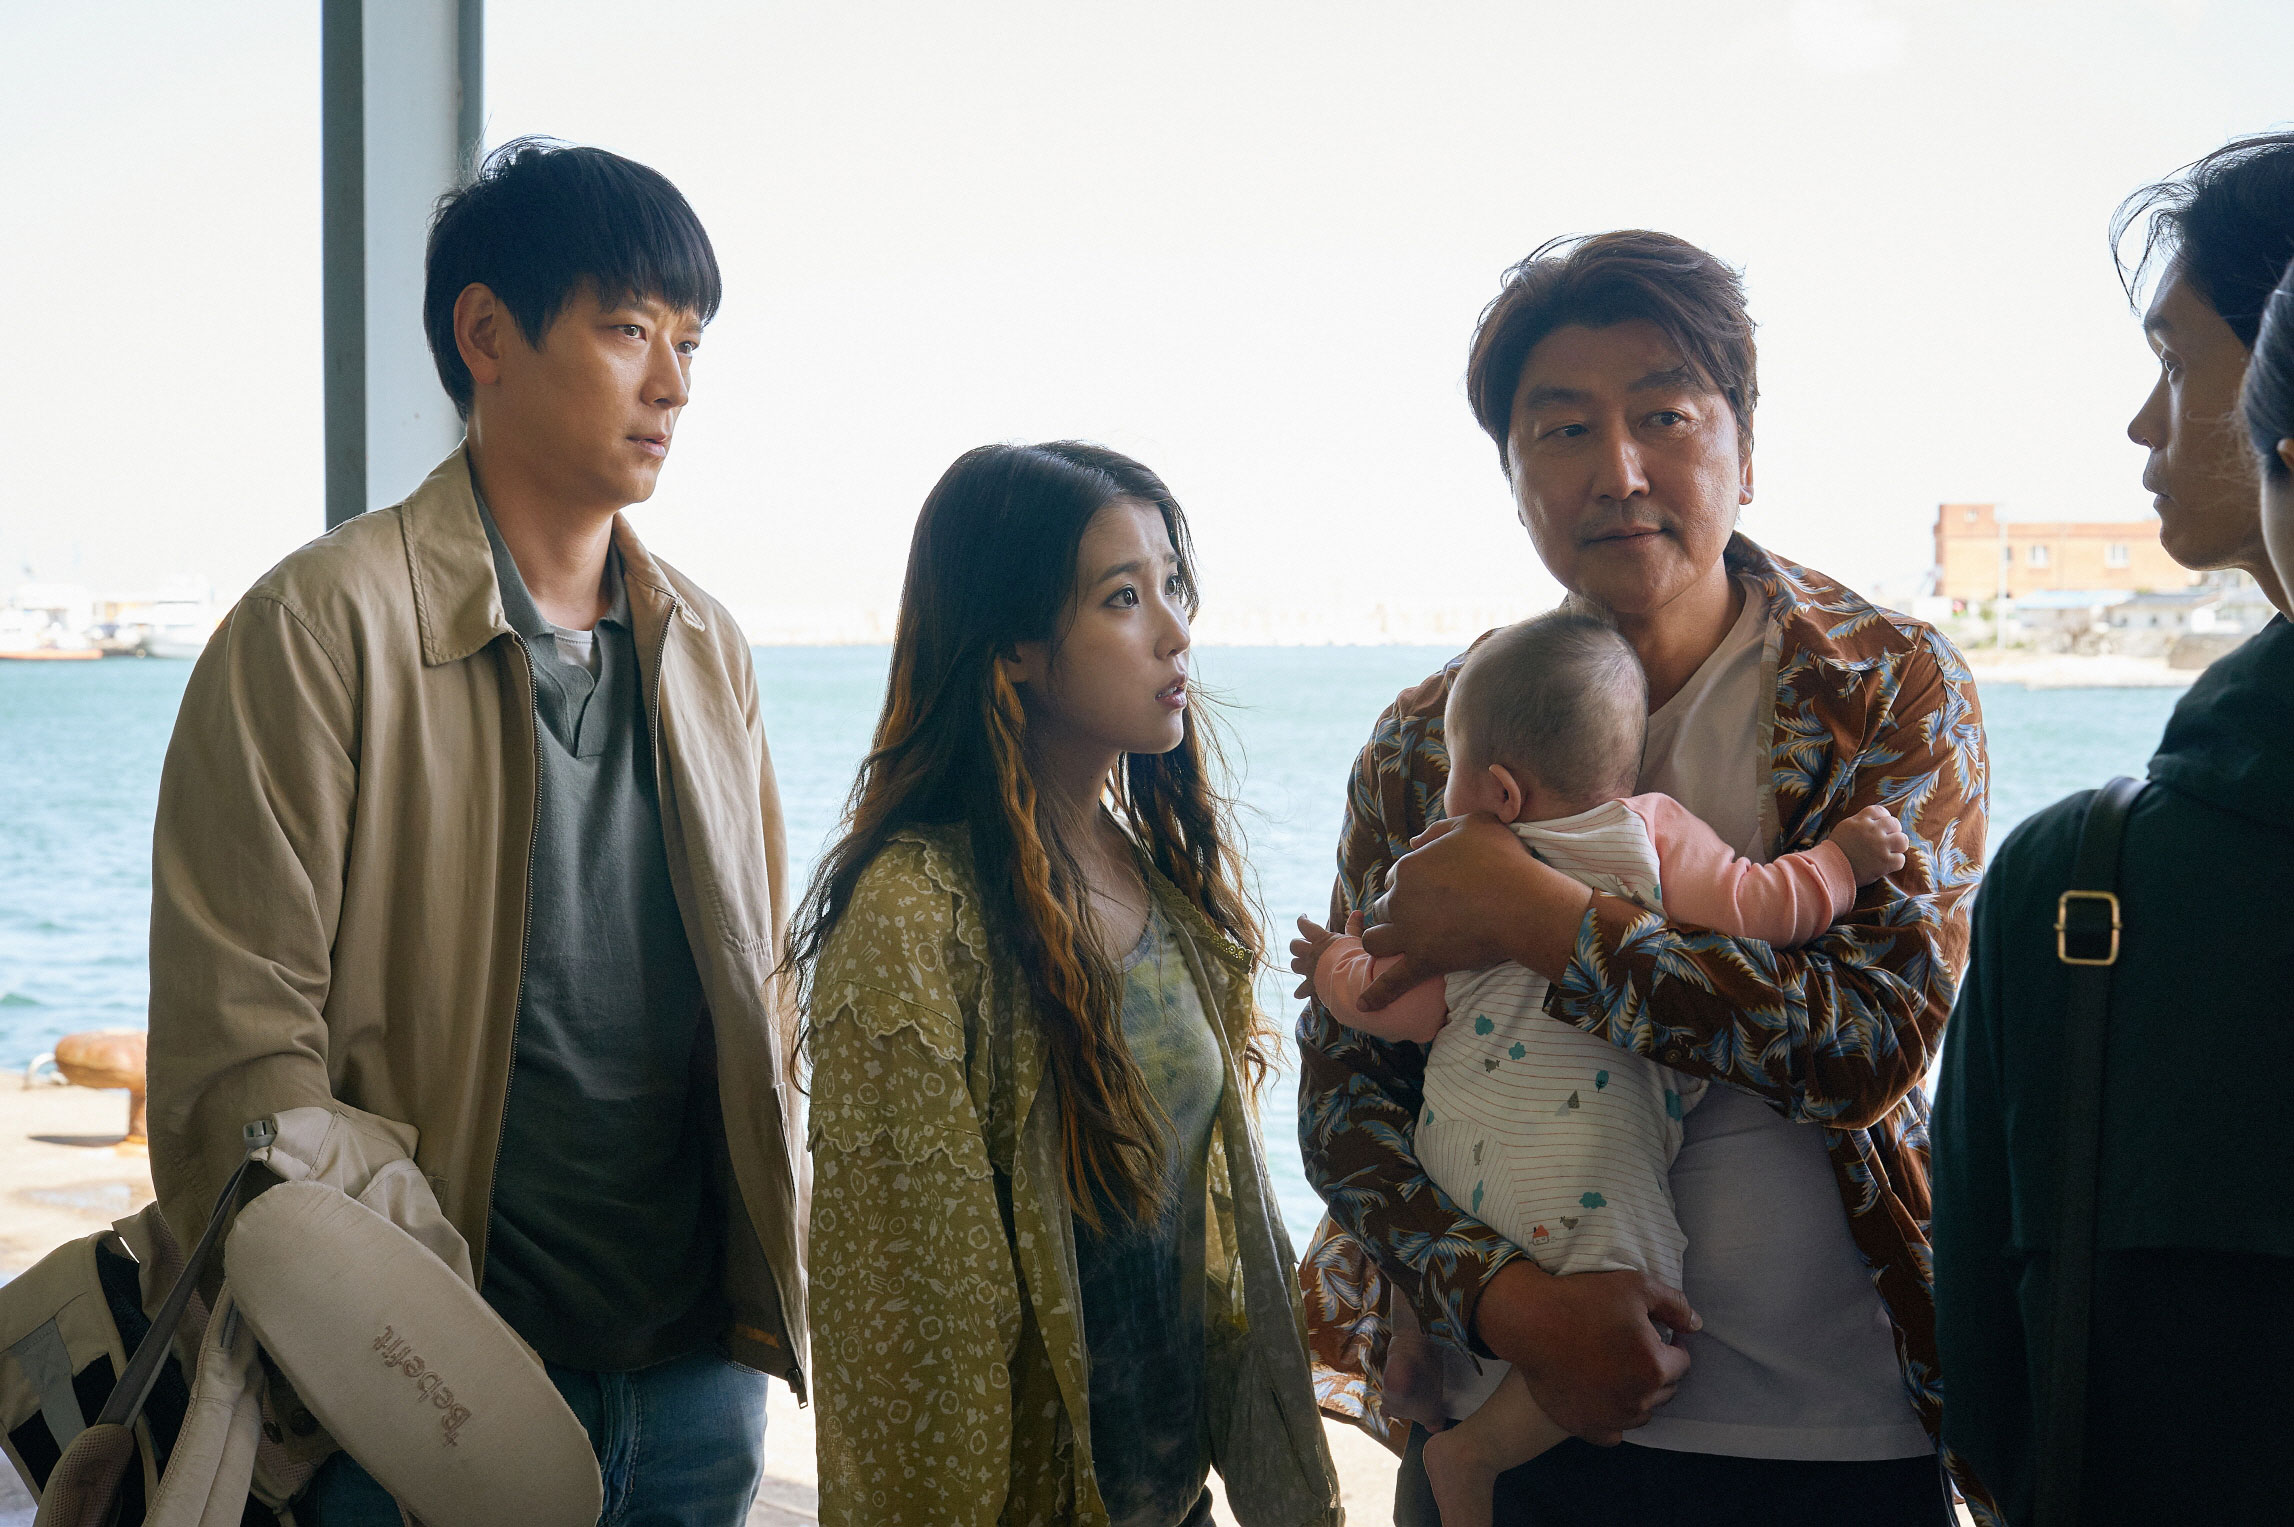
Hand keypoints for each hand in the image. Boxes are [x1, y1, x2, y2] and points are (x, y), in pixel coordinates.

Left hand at [1287, 912, 1363, 999]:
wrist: (1351, 978)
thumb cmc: (1354, 956)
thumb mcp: (1354, 939)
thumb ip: (1353, 926)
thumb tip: (1357, 912)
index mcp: (1320, 940)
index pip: (1305, 925)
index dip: (1302, 920)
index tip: (1303, 917)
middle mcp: (1311, 953)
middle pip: (1294, 946)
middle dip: (1297, 944)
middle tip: (1304, 944)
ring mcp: (1309, 969)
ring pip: (1294, 965)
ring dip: (1297, 964)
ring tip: (1302, 964)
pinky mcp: (1312, 984)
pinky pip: (1302, 988)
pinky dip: (1300, 991)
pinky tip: (1298, 994)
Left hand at [1356, 814, 1592, 1007]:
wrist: (1522, 904)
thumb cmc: (1503, 861)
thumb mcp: (1473, 824)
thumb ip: (1440, 829)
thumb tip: (1415, 840)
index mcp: (1409, 868)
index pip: (1396, 877)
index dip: (1411, 884)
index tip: (1430, 892)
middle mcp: (1400, 900)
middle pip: (1384, 908)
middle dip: (1396, 912)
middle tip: (1422, 919)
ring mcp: (1409, 933)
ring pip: (1375, 941)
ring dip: (1381, 941)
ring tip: (1393, 947)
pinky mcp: (1423, 961)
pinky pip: (1392, 983)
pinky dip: (1377, 995)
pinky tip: (1365, 1006)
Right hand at [1472, 1260, 1697, 1444]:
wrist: (1530, 1321)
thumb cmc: (1583, 1300)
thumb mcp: (1636, 1287)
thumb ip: (1674, 1306)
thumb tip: (1696, 1326)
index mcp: (1655, 1367)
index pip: (1682, 1363)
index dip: (1674, 1345)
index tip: (1657, 1334)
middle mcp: (1638, 1400)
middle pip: (1665, 1390)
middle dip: (1658, 1370)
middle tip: (1635, 1349)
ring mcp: (1612, 1419)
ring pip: (1641, 1413)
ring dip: (1638, 1394)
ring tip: (1619, 1371)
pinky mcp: (1587, 1428)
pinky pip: (1613, 1432)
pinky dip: (1613, 1418)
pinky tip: (1604, 1397)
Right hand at [1825, 804, 1909, 885]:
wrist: (1830, 869)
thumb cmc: (1835, 851)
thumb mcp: (1844, 828)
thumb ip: (1859, 822)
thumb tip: (1873, 821)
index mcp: (1860, 821)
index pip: (1880, 811)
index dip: (1884, 818)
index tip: (1882, 826)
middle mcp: (1872, 831)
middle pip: (1894, 823)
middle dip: (1893, 831)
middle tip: (1888, 840)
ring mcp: (1880, 846)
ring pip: (1902, 839)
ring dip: (1898, 845)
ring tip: (1891, 851)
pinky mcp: (1885, 862)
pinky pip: (1901, 859)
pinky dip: (1895, 862)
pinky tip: (1887, 864)